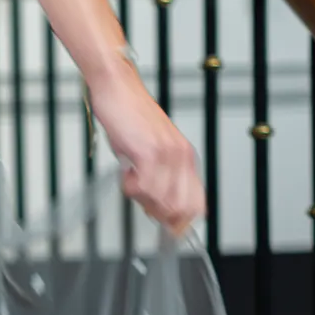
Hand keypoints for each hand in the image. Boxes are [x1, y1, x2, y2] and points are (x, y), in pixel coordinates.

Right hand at [86, 60, 205, 237]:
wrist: (118, 87)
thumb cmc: (131, 116)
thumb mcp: (152, 149)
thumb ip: (161, 176)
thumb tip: (159, 206)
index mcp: (186, 157)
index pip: (197, 204)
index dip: (181, 221)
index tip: (166, 226)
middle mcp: (181, 157)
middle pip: (180, 209)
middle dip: (158, 213)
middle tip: (142, 200)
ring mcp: (167, 156)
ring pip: (160, 202)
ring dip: (141, 199)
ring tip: (132, 180)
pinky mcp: (148, 153)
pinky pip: (143, 188)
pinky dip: (130, 188)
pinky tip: (126, 172)